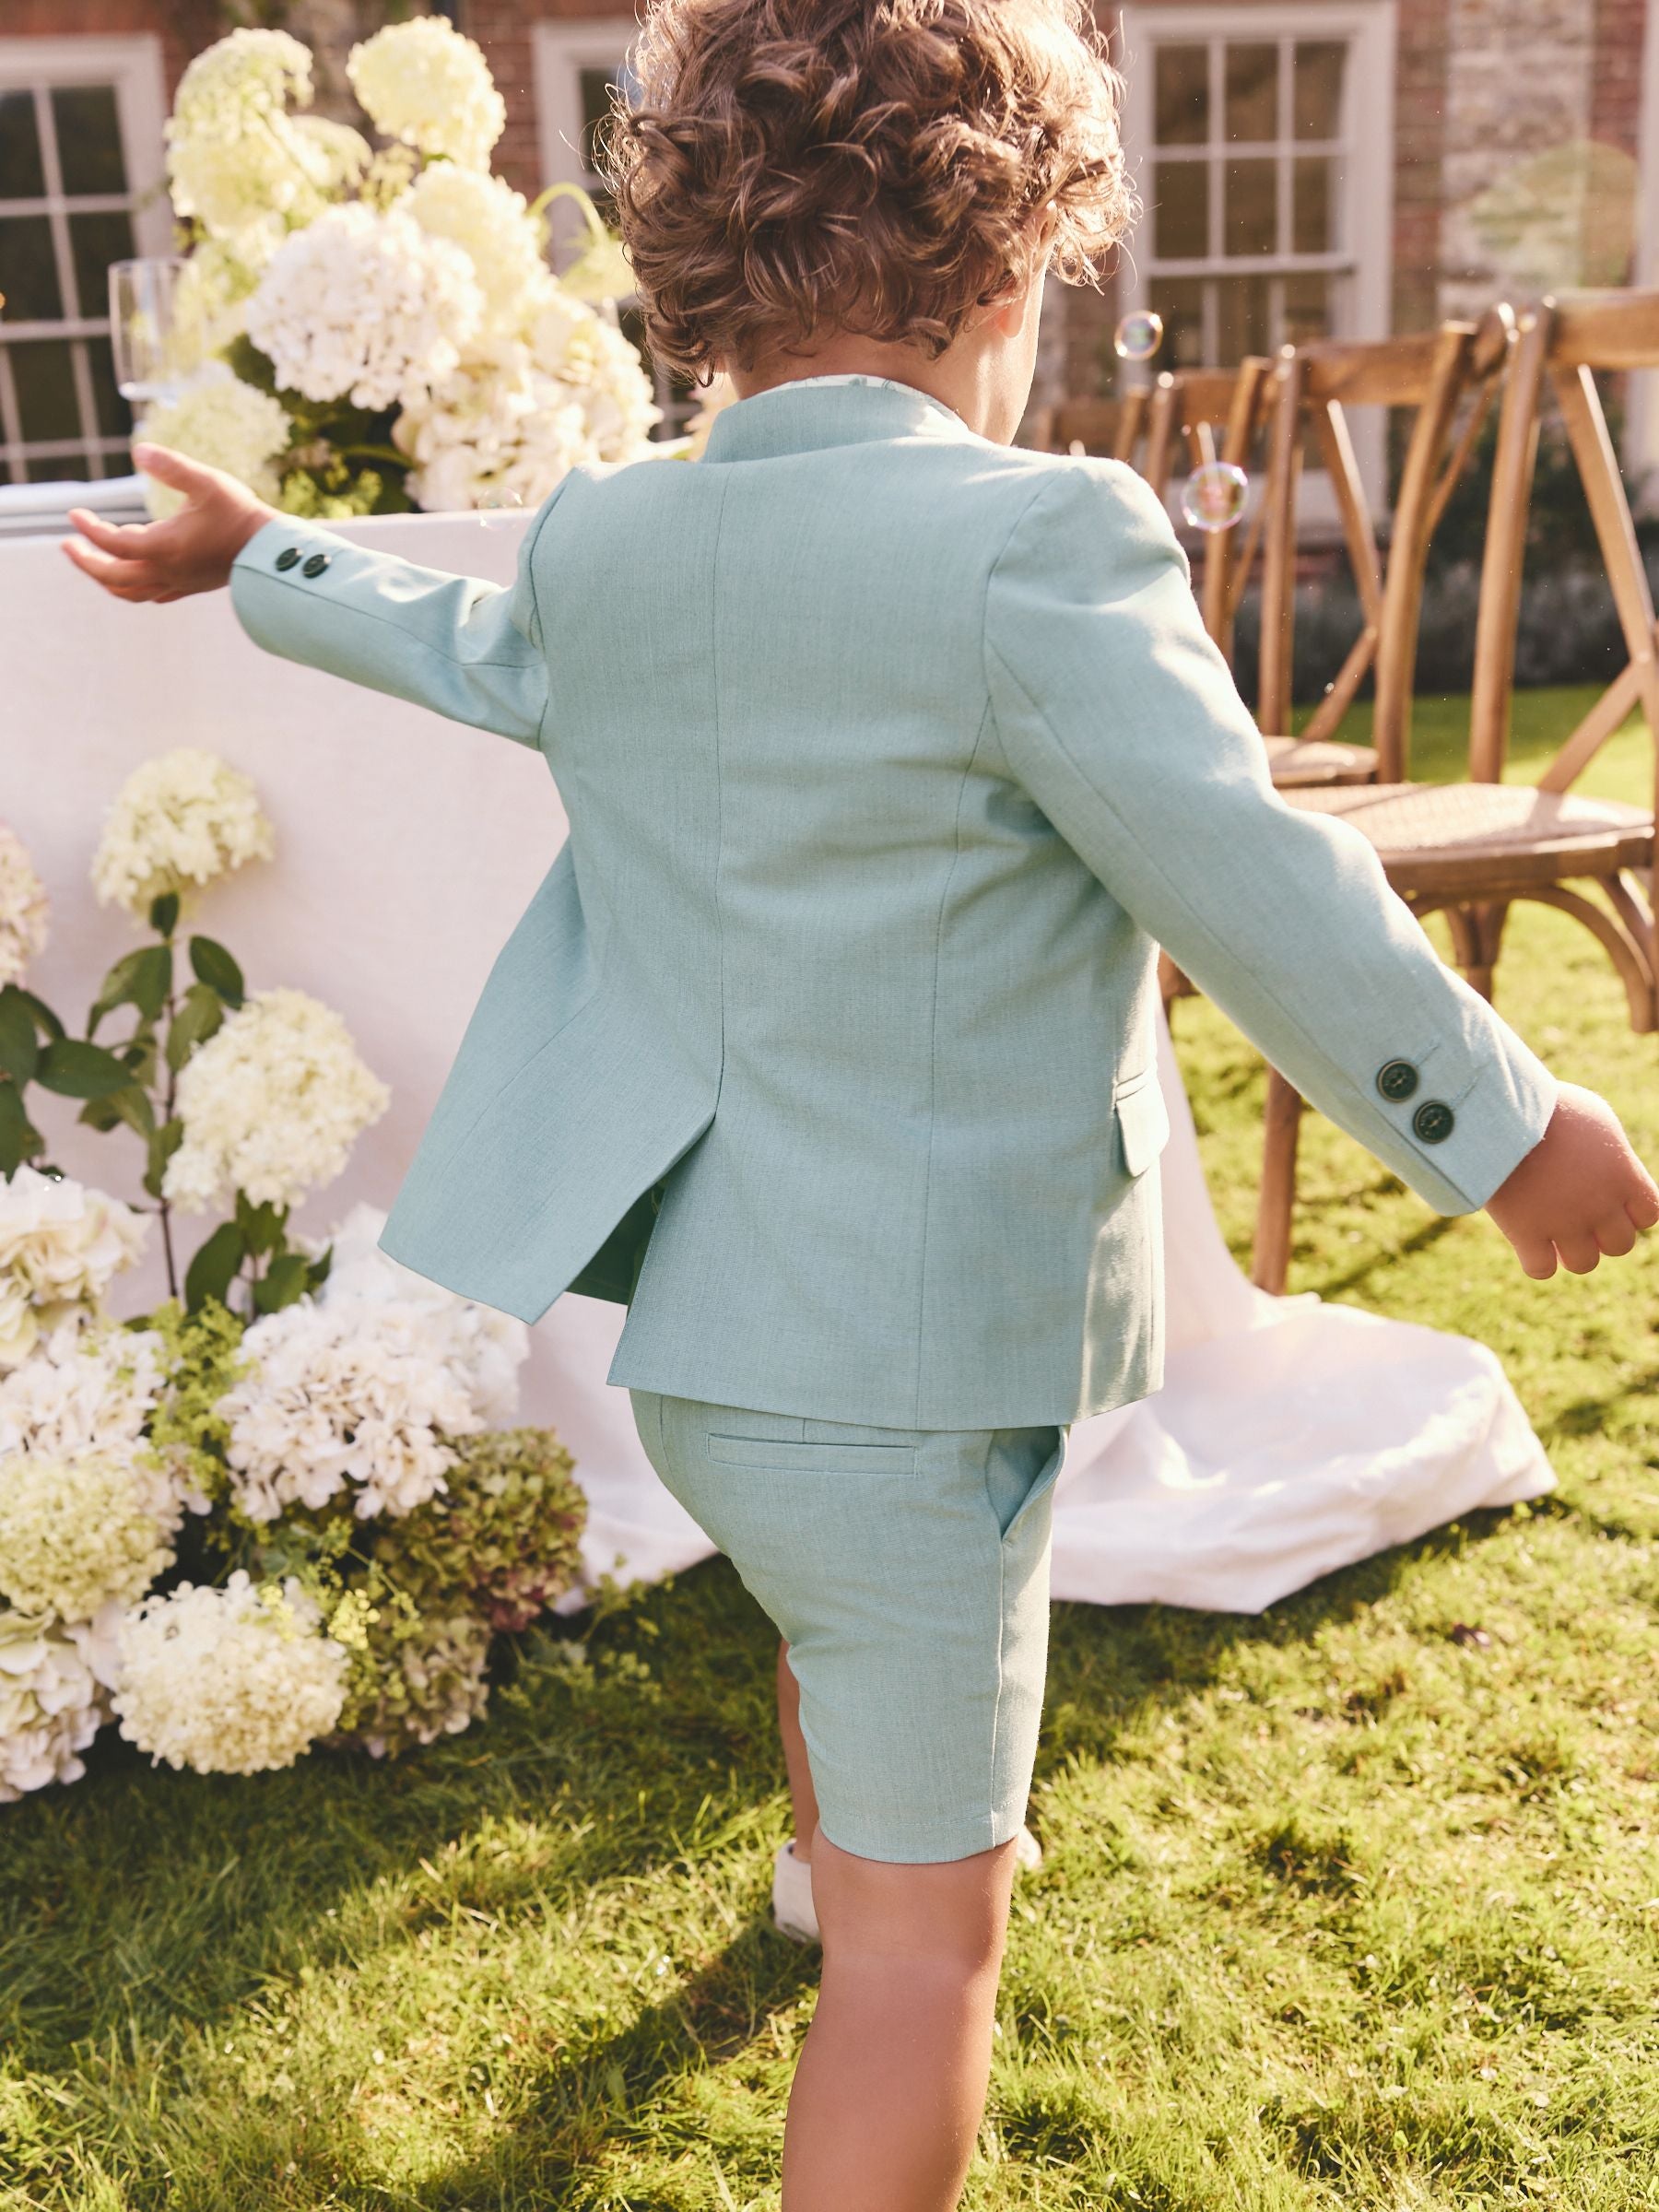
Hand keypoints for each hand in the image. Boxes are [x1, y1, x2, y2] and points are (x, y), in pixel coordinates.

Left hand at [60, 442, 273, 602]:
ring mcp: (179, 583)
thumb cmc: (240, 514)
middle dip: (85, 562)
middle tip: (68, 544)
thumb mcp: (206, 481)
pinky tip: (135, 577)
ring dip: (107, 579)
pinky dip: (134, 588)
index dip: (89, 529)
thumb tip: (138, 450)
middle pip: (113, 577)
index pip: (112, 543)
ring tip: (94, 563)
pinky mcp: (191, 587)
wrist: (272, 551)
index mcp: (164, 548)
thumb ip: (171, 465)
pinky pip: (154, 596)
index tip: (73, 513)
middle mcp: (166, 571)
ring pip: (131, 592)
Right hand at [1486, 1082, 1658, 1277]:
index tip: (1607, 1198)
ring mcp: (1564, 1224)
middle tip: (1575, 1212)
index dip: (1629, 1212)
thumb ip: (1609, 1149)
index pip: (1648, 1215)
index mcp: (1623, 1177)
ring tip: (1551, 1229)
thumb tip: (1607, 1163)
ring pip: (1584, 1263)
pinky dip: (1536, 1260)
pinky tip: (1526, 1239)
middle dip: (1601, 1233)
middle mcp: (1601, 1206)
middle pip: (1619, 1245)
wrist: (1503, 1114)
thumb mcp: (1594, 1116)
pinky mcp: (1526, 1234)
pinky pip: (1541, 1269)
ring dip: (1571, 1251)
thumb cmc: (1549, 1107)